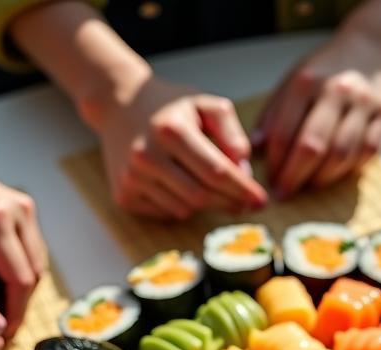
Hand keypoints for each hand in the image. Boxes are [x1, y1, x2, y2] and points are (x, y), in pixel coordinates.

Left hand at [0, 130, 46, 334]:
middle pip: (35, 273)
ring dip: (25, 288)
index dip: (15, 312)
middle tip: (3, 329)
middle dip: (22, 304)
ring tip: (3, 310)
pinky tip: (4, 286)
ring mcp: (23, 206)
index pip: (20, 279)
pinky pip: (32, 249)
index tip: (4, 335)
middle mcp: (17, 210)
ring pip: (38, 262)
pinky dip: (23, 270)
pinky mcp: (22, 206)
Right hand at [92, 73, 266, 219]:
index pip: (216, 172)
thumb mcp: (205, 105)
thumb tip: (243, 170)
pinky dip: (179, 204)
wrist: (119, 105)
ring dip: (202, 202)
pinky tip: (176, 184)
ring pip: (184, 209)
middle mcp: (146, 156)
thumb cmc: (171, 108)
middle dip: (227, 202)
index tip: (261, 201)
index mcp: (171, 130)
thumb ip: (232, 133)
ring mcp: (132, 178)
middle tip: (244, 201)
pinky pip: (165, 213)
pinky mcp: (123, 195)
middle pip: (201, 197)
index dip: (242, 190)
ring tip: (201, 181)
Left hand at [255, 31, 380, 197]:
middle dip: (295, 176)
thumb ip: (274, 114)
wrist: (371, 47)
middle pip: (313, 146)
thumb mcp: (293, 81)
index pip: (284, 131)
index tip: (270, 179)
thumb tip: (255, 149)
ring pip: (342, 154)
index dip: (275, 161)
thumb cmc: (325, 72)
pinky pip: (367, 153)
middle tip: (285, 193)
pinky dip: (349, 168)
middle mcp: (338, 90)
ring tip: (309, 185)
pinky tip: (336, 173)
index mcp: (307, 81)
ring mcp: (365, 103)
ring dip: (322, 178)